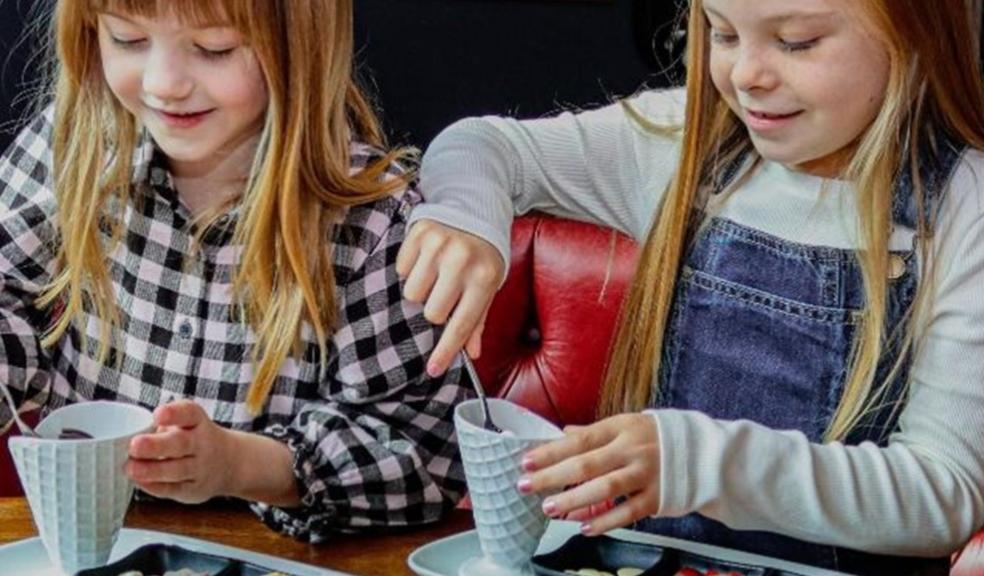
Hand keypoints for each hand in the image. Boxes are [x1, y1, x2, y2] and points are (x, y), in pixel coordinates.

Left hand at [126, 400, 234, 503]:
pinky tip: (139, 481)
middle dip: (157, 445)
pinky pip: (174, 489)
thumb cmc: (194, 438)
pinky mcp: (195, 489)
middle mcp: (202, 443)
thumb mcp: (185, 424)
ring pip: (177, 470)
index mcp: (198, 421)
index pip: (189, 413)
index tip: (158, 415)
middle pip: (181, 444)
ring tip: (130, 468)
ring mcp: (200, 467)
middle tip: (134, 446)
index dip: (174, 413)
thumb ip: (160, 428)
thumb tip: (120, 438)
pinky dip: (155, 486)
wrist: (230, 462)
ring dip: (152, 470)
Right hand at [396, 219, 504, 375]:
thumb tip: (471, 354)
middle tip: (445, 294)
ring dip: (422, 289)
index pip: (462, 324)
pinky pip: (402, 268)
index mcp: (484, 278)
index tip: (433, 369)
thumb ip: (478, 320)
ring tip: (436, 275)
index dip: (446, 350)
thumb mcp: (489, 286)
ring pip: (412, 292)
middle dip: (436, 309)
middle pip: (432, 312)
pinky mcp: (420, 232)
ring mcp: (440, 244)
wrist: (476, 210)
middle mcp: (462, 260)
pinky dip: (411, 268)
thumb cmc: (483, 257)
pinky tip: (426, 259)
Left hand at [517, 413, 660, 534]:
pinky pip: (628, 513)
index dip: (551, 452)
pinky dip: (605, 521)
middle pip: (586, 465)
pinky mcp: (658, 497)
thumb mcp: (626, 425)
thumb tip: (563, 434)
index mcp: (620, 428)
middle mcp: (632, 450)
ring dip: (574, 500)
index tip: (526, 462)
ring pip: (605, 488)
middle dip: (553, 477)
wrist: (702, 452)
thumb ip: (594, 433)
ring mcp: (646, 474)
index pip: (579, 440)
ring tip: (550, 508)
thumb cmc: (655, 438)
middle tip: (527, 486)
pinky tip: (584, 527)